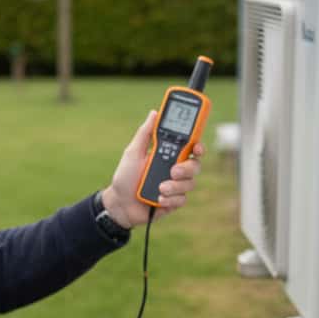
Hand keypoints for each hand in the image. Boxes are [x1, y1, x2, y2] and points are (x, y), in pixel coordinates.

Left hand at [100, 111, 204, 228]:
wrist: (120, 204)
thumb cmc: (125, 177)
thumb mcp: (133, 152)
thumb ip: (145, 134)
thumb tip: (154, 113)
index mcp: (168, 155)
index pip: (189, 147)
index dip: (198, 145)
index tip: (196, 147)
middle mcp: (175, 169)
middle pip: (195, 165)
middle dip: (187, 168)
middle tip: (173, 171)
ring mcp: (176, 186)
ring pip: (190, 183)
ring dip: (175, 186)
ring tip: (160, 188)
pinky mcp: (174, 202)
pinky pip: (182, 199)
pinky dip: (170, 199)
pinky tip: (158, 199)